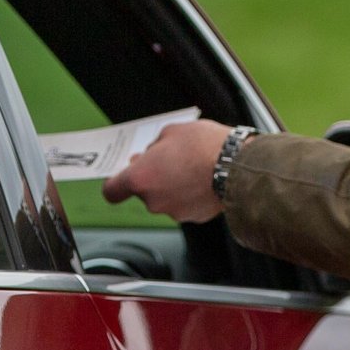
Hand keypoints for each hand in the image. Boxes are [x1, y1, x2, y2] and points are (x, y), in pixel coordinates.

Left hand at [103, 118, 229, 223]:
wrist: (237, 166)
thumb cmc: (203, 146)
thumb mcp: (171, 132)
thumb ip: (153, 147)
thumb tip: (150, 155)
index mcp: (140, 178)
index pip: (112, 191)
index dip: (115, 184)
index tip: (120, 177)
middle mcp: (153, 201)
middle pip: (143, 192)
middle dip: (153, 178)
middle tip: (168, 160)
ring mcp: (174, 212)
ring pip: (165, 198)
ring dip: (172, 186)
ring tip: (191, 167)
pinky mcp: (194, 217)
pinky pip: (185, 204)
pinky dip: (190, 195)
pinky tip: (203, 179)